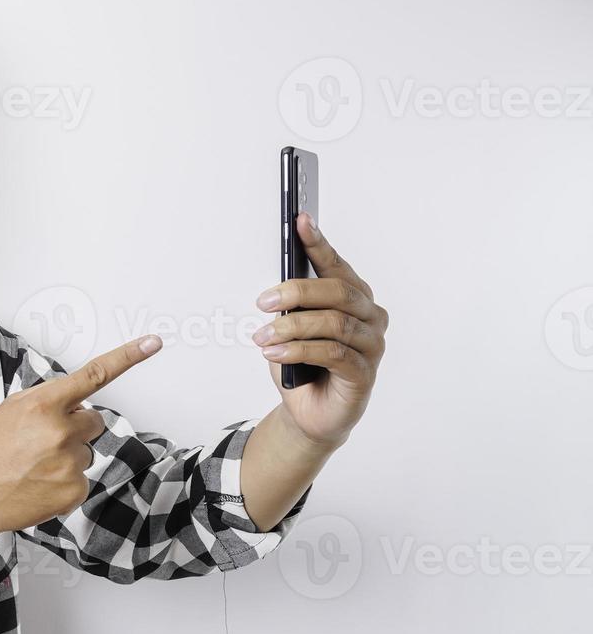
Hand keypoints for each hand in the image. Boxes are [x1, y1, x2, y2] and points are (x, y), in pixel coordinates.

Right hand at [0, 334, 162, 539]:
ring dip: (68, 457)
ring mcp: (70, 463)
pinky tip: (40, 484)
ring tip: (35, 466)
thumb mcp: (11, 410)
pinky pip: (83, 479)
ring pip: (87, 452)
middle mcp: (61, 431)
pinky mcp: (74, 491)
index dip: (127, 357)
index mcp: (43, 405)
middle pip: (95, 422)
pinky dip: (65, 482)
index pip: (94, 375)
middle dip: (76, 428)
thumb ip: (47, 399)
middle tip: (43, 442)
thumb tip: (77, 402)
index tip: (152, 342)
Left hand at [252, 211, 388, 450]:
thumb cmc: (302, 365)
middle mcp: (369, 316)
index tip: (299, 220)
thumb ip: (292, 306)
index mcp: (354, 297)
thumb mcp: (291, 329)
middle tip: (263, 302)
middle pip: (337, 291)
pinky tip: (274, 353)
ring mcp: (372, 345)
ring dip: (292, 327)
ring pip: (334, 323)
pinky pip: (333, 354)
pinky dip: (299, 350)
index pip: (336, 265)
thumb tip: (277, 286)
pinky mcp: (364, 373)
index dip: (318, 243)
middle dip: (296, 292)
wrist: (310, 412)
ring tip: (262, 336)